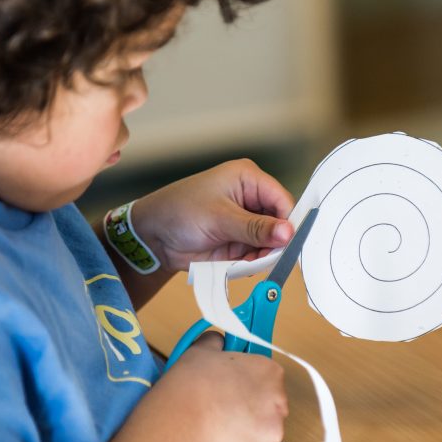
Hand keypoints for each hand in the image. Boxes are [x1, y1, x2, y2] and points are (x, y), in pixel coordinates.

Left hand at [132, 159, 294, 273]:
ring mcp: (246, 222)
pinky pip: (258, 254)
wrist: (153, 237)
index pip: (282, 200)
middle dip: (276, 241)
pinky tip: (240, 263)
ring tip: (246, 259)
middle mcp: (251, 198)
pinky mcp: (240, 241)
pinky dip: (253, 262)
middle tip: (266, 255)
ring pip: (271, 242)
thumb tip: (287, 232)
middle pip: (280, 222)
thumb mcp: (219, 218)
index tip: (288, 243)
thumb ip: (255, 228)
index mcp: (248, 179)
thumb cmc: (178, 212)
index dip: (289, 221)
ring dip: (263, 254)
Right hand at [157, 332, 287, 441]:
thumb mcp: (200, 351)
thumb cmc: (189, 384)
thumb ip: (216, 343)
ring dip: (244, 435)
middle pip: (268, 407)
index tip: (227, 389)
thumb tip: (219, 342)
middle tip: (220, 413)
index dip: (245, 383)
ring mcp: (273, 435)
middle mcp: (280, 403)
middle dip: (249, 411)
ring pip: (260, 435)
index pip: (265, 377)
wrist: (178, 425)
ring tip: (214, 433)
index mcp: (270, 372)